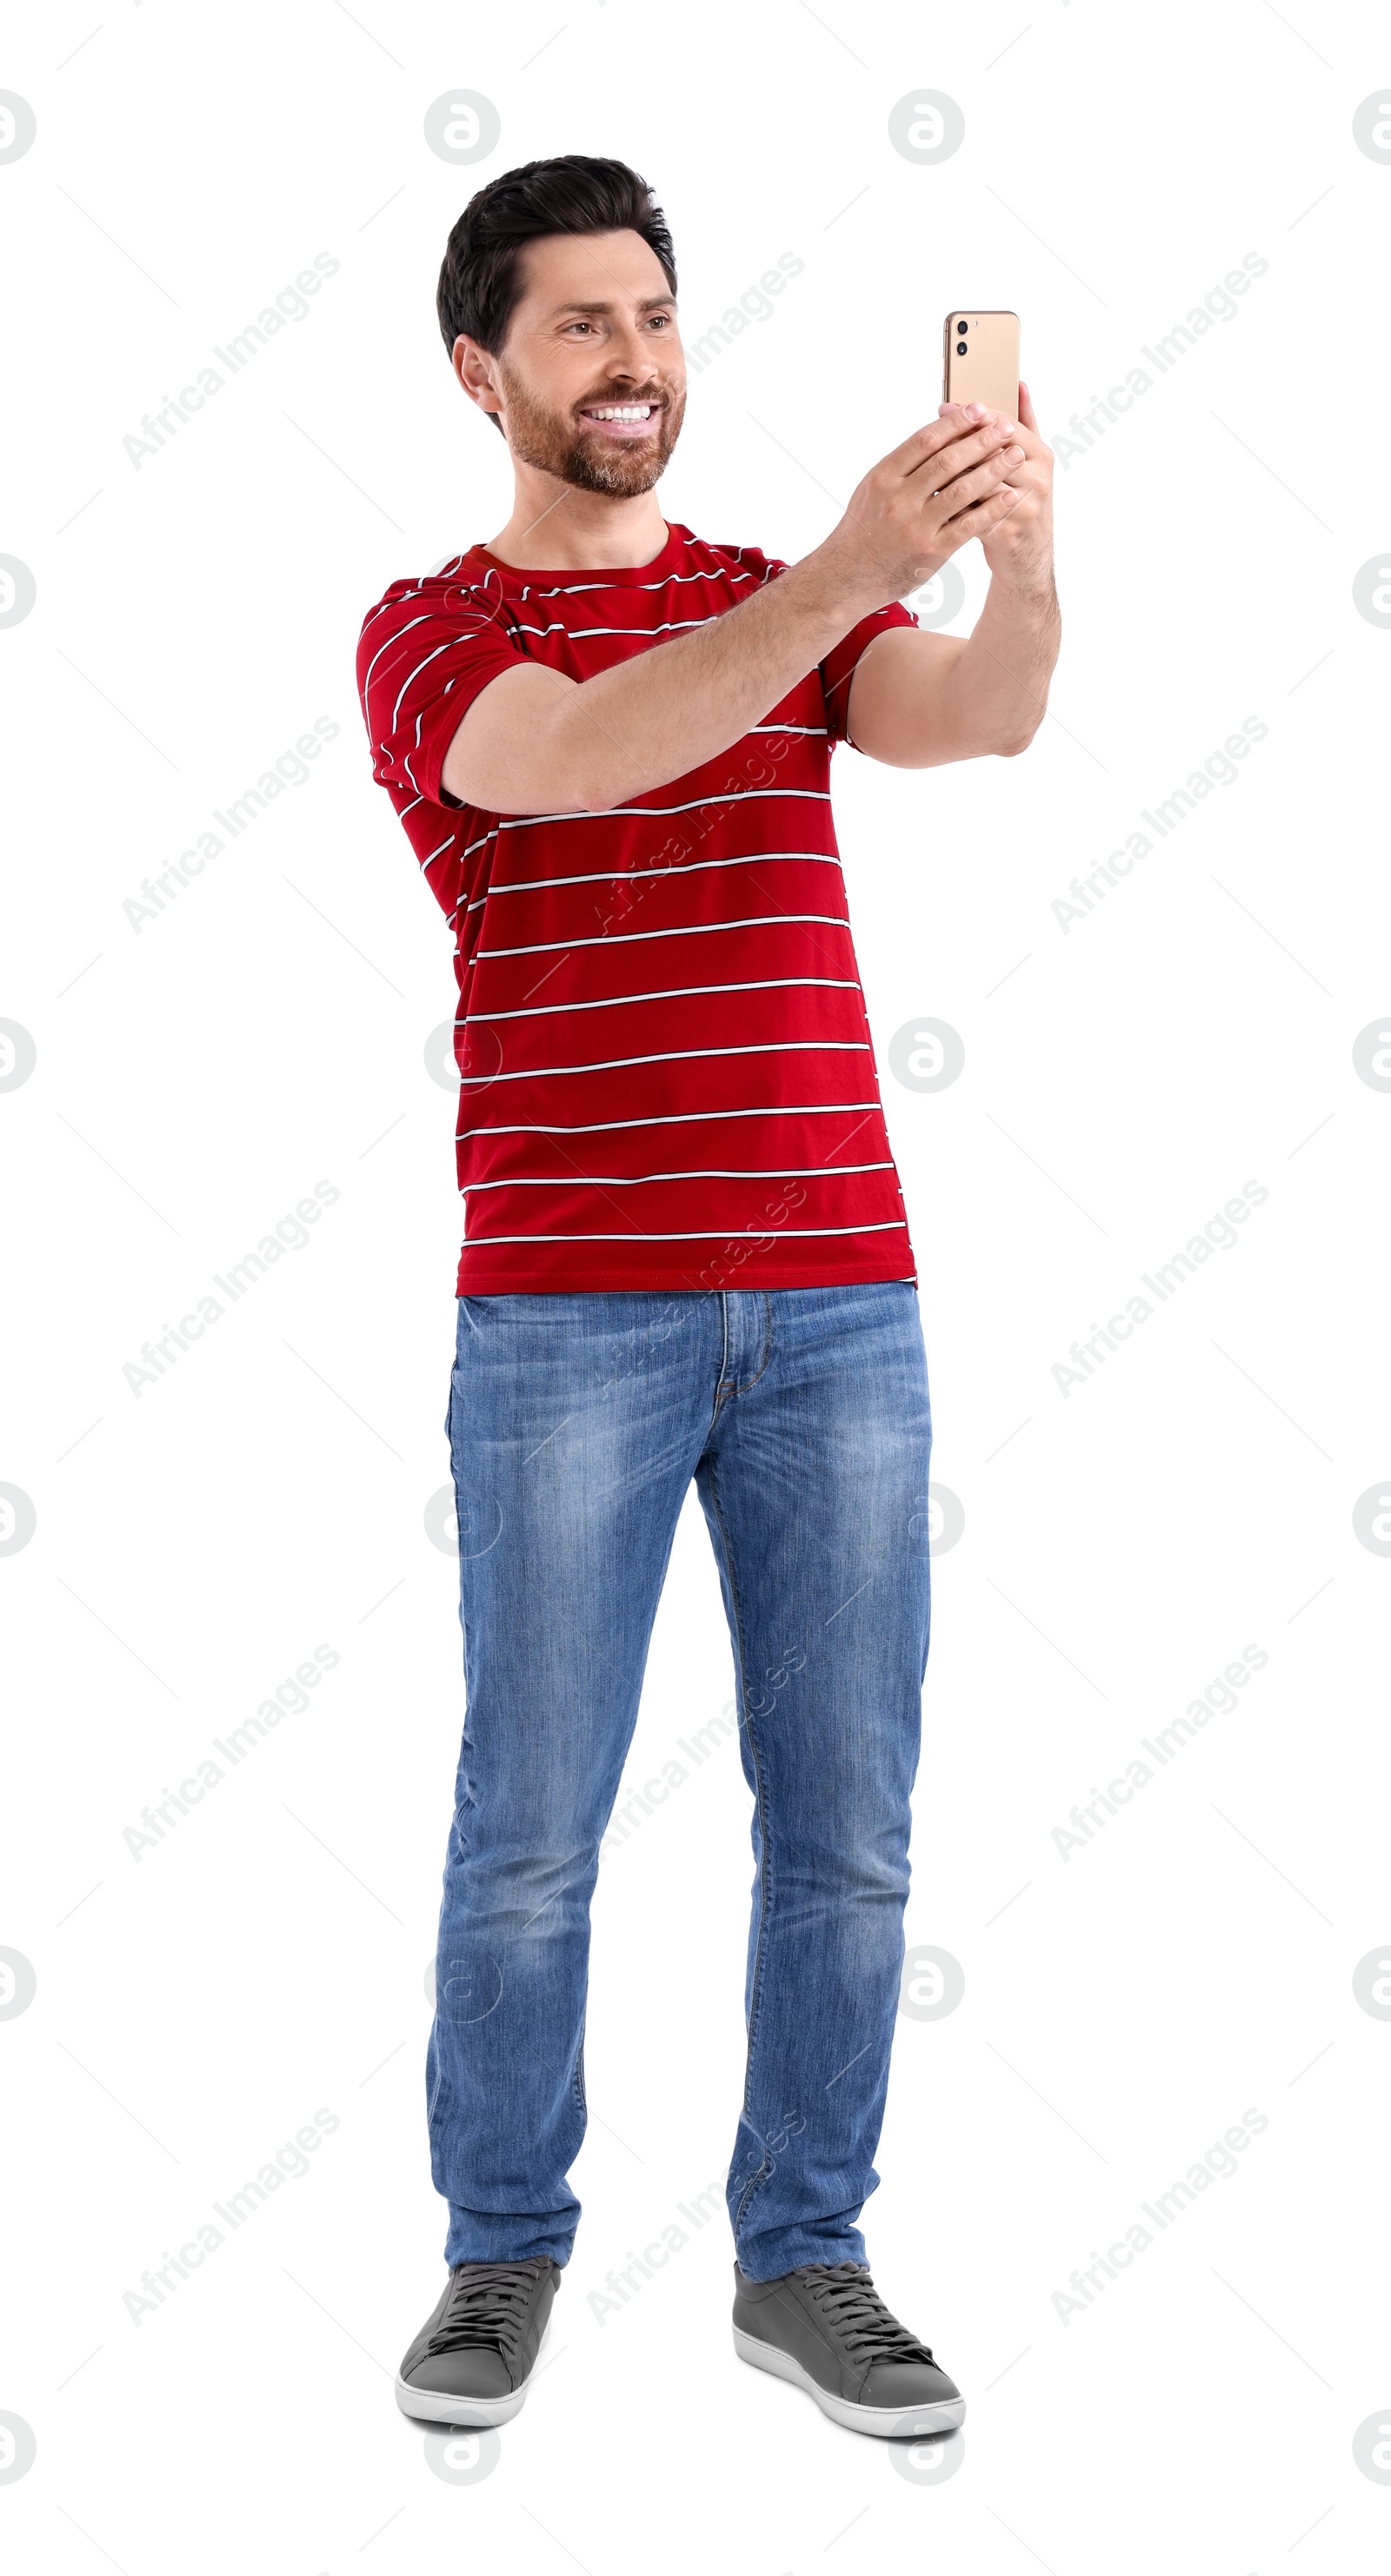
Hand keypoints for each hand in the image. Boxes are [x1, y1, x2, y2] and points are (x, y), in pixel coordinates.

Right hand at [818, 407, 1030, 607]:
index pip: (925, 440)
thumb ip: (902, 465)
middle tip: (1006, 427)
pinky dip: (991, 509)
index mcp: (884, 476)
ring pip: (962, 490)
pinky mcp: (931, 551)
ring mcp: (916, 526)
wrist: (848, 575)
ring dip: (993, 470)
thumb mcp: (872, 489)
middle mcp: (899, 498)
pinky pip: (968, 526)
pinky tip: (1009, 496)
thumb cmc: (863, 528)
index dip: (956, 422)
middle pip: (947, 461)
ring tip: (1015, 455)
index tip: (979, 408)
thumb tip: (937, 435)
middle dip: (981, 440)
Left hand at [937, 382, 1053, 594]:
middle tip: (927, 432)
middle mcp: (1038, 479)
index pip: (1005, 425)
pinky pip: (970, 513)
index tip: (945, 407)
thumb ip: (1025, 424)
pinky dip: (948, 503)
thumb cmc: (1021, 503)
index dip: (973, 416)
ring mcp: (1024, 508)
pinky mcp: (1006, 534)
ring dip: (947, 472)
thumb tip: (1018, 384)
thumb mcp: (1030, 463)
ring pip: (977, 482)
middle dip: (955, 440)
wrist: (1027, 561)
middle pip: (990, 451)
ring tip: (921, 462)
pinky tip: (928, 495)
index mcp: (1042, 456)